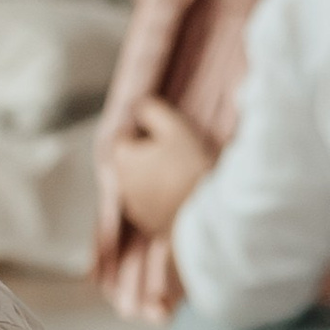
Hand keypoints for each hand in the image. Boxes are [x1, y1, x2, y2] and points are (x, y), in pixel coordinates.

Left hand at [110, 96, 215, 236]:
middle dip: (147, 154)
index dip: (139, 128)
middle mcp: (122, 185)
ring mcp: (135, 208)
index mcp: (123, 158)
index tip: (159, 128)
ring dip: (154, 177)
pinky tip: (183, 194)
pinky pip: (153, 206)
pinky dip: (163, 198)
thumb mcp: (174, 127)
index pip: (122, 136)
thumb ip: (152, 111)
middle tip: (175, 150)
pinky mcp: (150, 225)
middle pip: (130, 162)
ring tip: (182, 172)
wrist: (208, 213)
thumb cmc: (191, 165)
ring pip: (140, 185)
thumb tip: (139, 105)